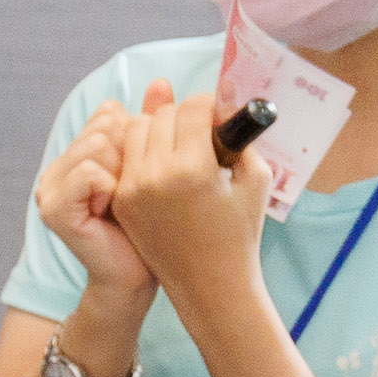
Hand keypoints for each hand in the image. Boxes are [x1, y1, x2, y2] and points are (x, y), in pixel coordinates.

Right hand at [33, 109, 154, 302]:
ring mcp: (48, 188)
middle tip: (130, 195)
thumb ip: (151, 124)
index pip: (108, 115)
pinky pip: (91, 172)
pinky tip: (111, 212)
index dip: (134, 140)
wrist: (137, 276)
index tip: (138, 176)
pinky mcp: (53, 208)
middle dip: (129, 157)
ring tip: (121, 204)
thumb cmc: (150, 225)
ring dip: (122, 174)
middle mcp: (55, 168)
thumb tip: (161, 82)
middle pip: (105, 127)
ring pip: (98, 145)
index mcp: (75, 155)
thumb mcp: (151, 166)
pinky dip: (110, 189)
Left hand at [105, 80, 272, 304]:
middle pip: (162, 114)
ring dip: (158, 128)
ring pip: (136, 128)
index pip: (193, 107)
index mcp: (193, 168)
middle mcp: (156, 175)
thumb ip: (239, 133)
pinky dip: (143, 151)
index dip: (211, 106)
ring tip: (181, 147)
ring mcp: (133, 189)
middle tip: (202, 132)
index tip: (220, 117)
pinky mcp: (122, 201)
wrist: (210, 284)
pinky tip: (164, 164)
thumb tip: (225, 92)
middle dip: (184, 115)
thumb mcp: (256, 178)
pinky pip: (126, 156)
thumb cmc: (241, 231)